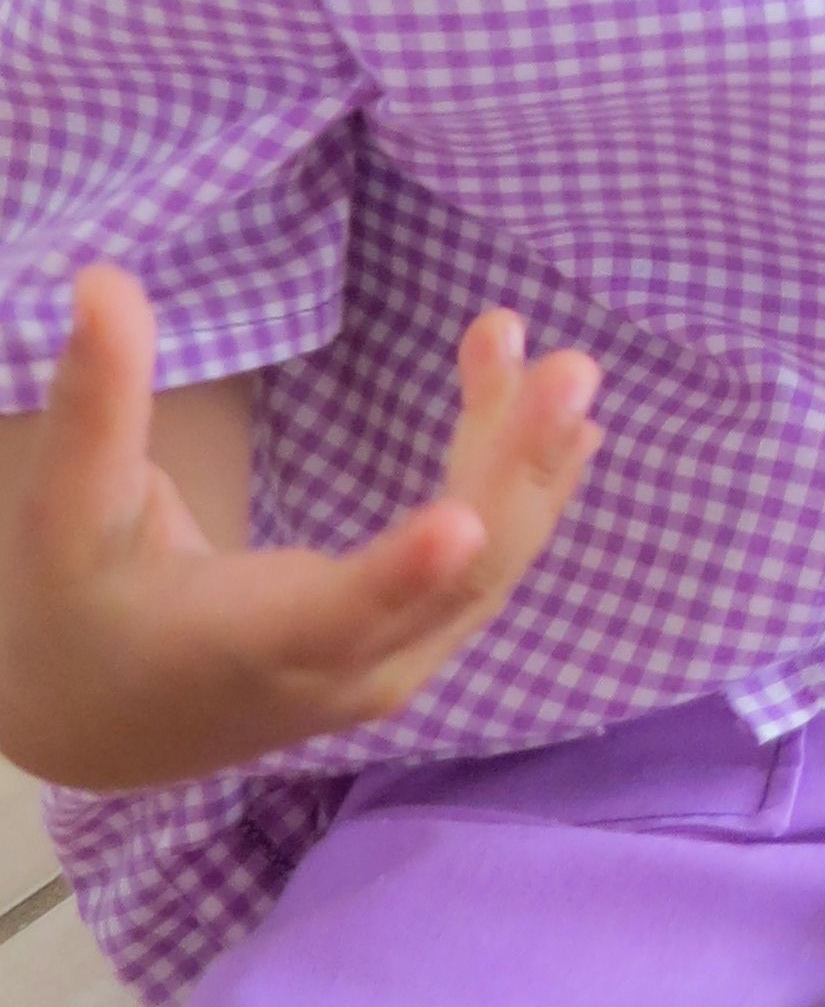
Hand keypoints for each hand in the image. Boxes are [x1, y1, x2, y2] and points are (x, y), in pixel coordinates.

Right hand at [0, 268, 600, 793]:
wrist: (107, 724)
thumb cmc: (82, 606)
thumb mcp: (70, 511)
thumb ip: (96, 403)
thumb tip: (104, 281)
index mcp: (245, 644)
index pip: (334, 614)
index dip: (398, 574)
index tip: (461, 521)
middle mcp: (341, 673)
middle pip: (454, 578)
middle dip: (517, 469)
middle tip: (570, 368)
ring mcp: (393, 667)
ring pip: (489, 566)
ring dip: (530, 459)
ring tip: (565, 366)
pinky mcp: (415, 647)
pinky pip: (490, 571)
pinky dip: (524, 488)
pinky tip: (572, 427)